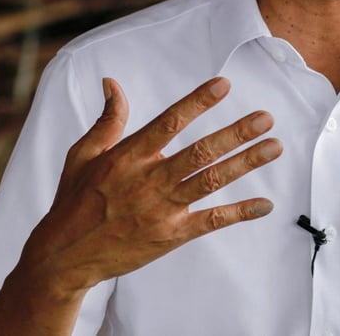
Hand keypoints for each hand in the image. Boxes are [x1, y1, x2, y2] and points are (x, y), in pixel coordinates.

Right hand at [0, 76, 281, 334]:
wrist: (65, 256)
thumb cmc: (74, 200)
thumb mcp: (83, 154)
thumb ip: (107, 119)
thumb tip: (111, 82)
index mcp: (128, 156)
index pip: (169, 122)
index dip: (197, 102)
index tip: (223, 85)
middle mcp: (148, 180)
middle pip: (200, 152)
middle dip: (235, 134)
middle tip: (266, 118)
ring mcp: (162, 210)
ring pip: (211, 182)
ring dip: (245, 163)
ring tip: (274, 147)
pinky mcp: (170, 235)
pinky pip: (211, 221)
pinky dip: (239, 213)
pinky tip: (265, 205)